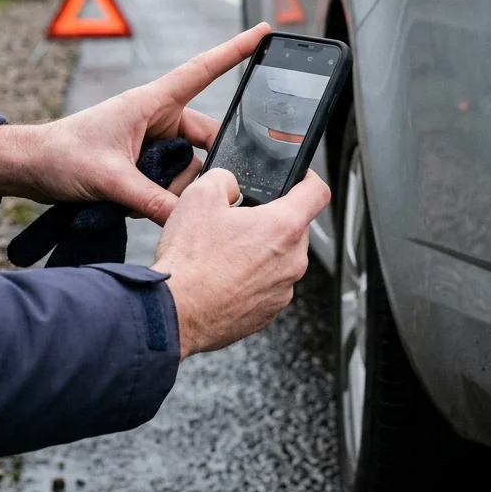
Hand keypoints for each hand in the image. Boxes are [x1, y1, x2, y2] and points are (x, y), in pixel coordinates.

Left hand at [0, 23, 270, 223]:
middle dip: (205, 168)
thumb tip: (187, 217)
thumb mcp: (110, 179)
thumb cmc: (61, 154)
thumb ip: (151, 200)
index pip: (203, 70)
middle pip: (206, 138)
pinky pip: (172, 179)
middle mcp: (157, 117)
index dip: (236, 50)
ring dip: (177, 188)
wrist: (30, 168)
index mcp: (151, 102)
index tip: (266, 31)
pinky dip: (164, 195)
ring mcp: (151, 140)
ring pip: (191, 164)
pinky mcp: (144, 161)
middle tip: (201, 194)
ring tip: (143, 201)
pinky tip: (141, 206)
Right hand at [152, 168, 330, 358]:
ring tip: (225, 253)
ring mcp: (283, 290)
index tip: (298, 180)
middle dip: (271, 220)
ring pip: (281, 259)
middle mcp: (292, 260)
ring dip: (261, 252)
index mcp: (283, 226)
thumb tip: (231, 184)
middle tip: (239, 222)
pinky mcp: (268, 312)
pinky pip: (268, 286)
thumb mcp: (200, 196)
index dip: (307, 178)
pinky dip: (251, 279)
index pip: (317, 192)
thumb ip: (225, 178)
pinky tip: (223, 277)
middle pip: (296, 228)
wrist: (174, 312)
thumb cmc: (189, 261)